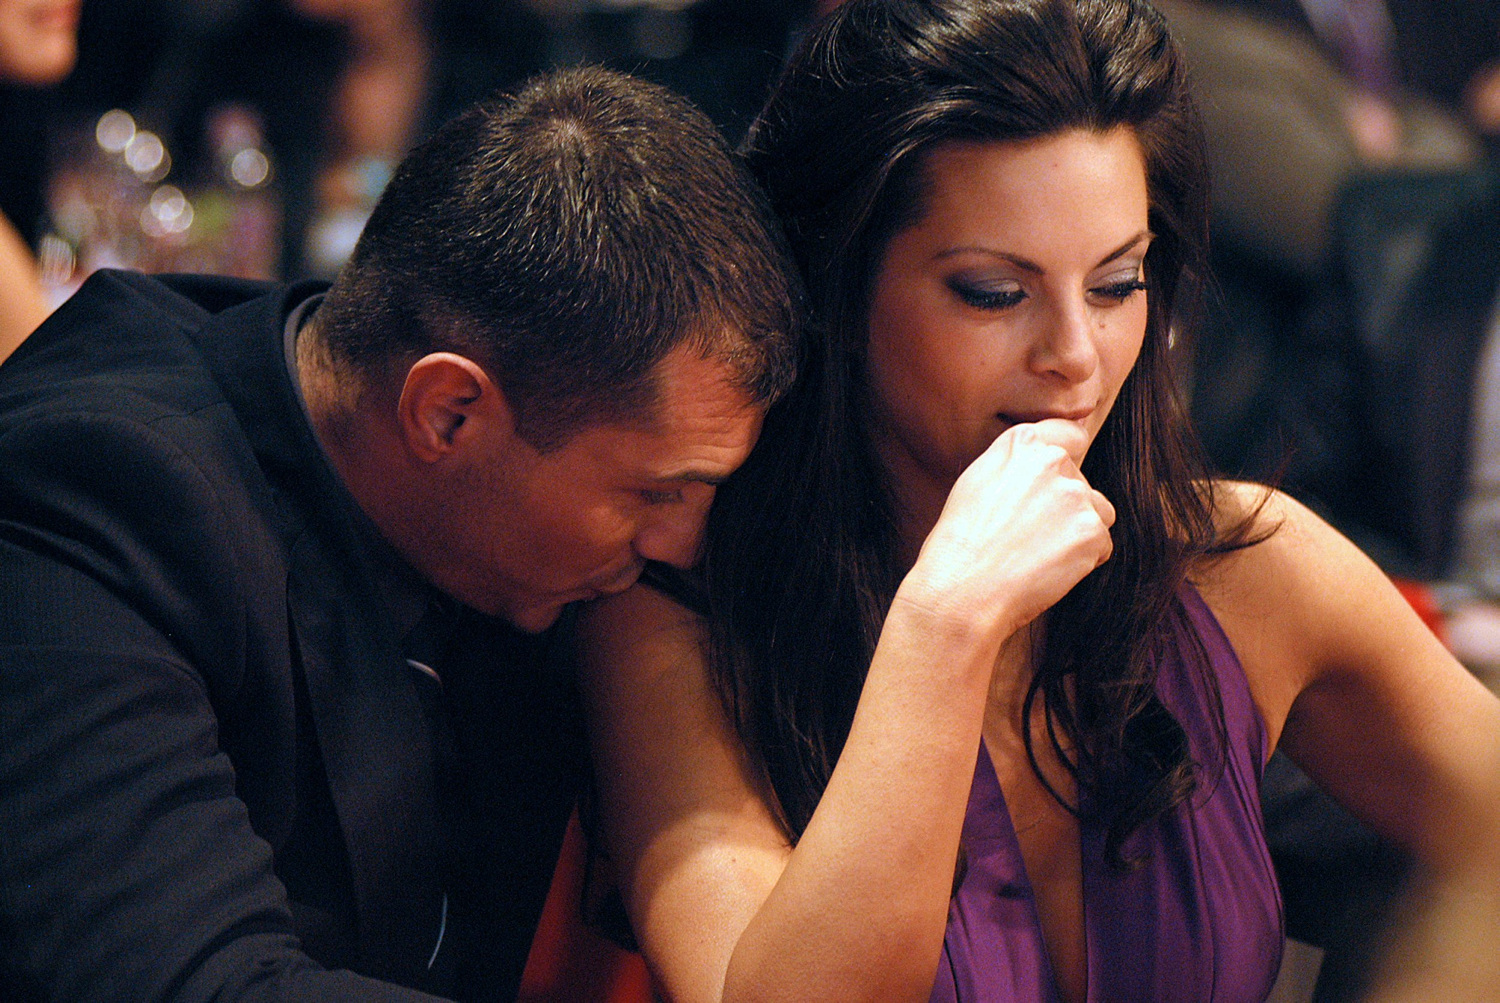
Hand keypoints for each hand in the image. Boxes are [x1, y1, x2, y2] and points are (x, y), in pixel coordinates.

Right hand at [897, 418, 1114, 640]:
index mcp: (1022, 442)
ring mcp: (1075, 495)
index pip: (1070, 436)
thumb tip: (1051, 459)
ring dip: (1077, 532)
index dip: (1065, 464)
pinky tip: (1045, 570)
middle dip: (1064, 507)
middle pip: (1081, 482)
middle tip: (1027, 537)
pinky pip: (1100, 546)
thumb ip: (1017, 464)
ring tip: (1036, 554)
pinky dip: (1081, 562)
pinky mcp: (1091, 531)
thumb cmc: (960, 543)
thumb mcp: (978, 481)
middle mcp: (1052, 460)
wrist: (961, 588)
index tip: (1055, 486)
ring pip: (1097, 513)